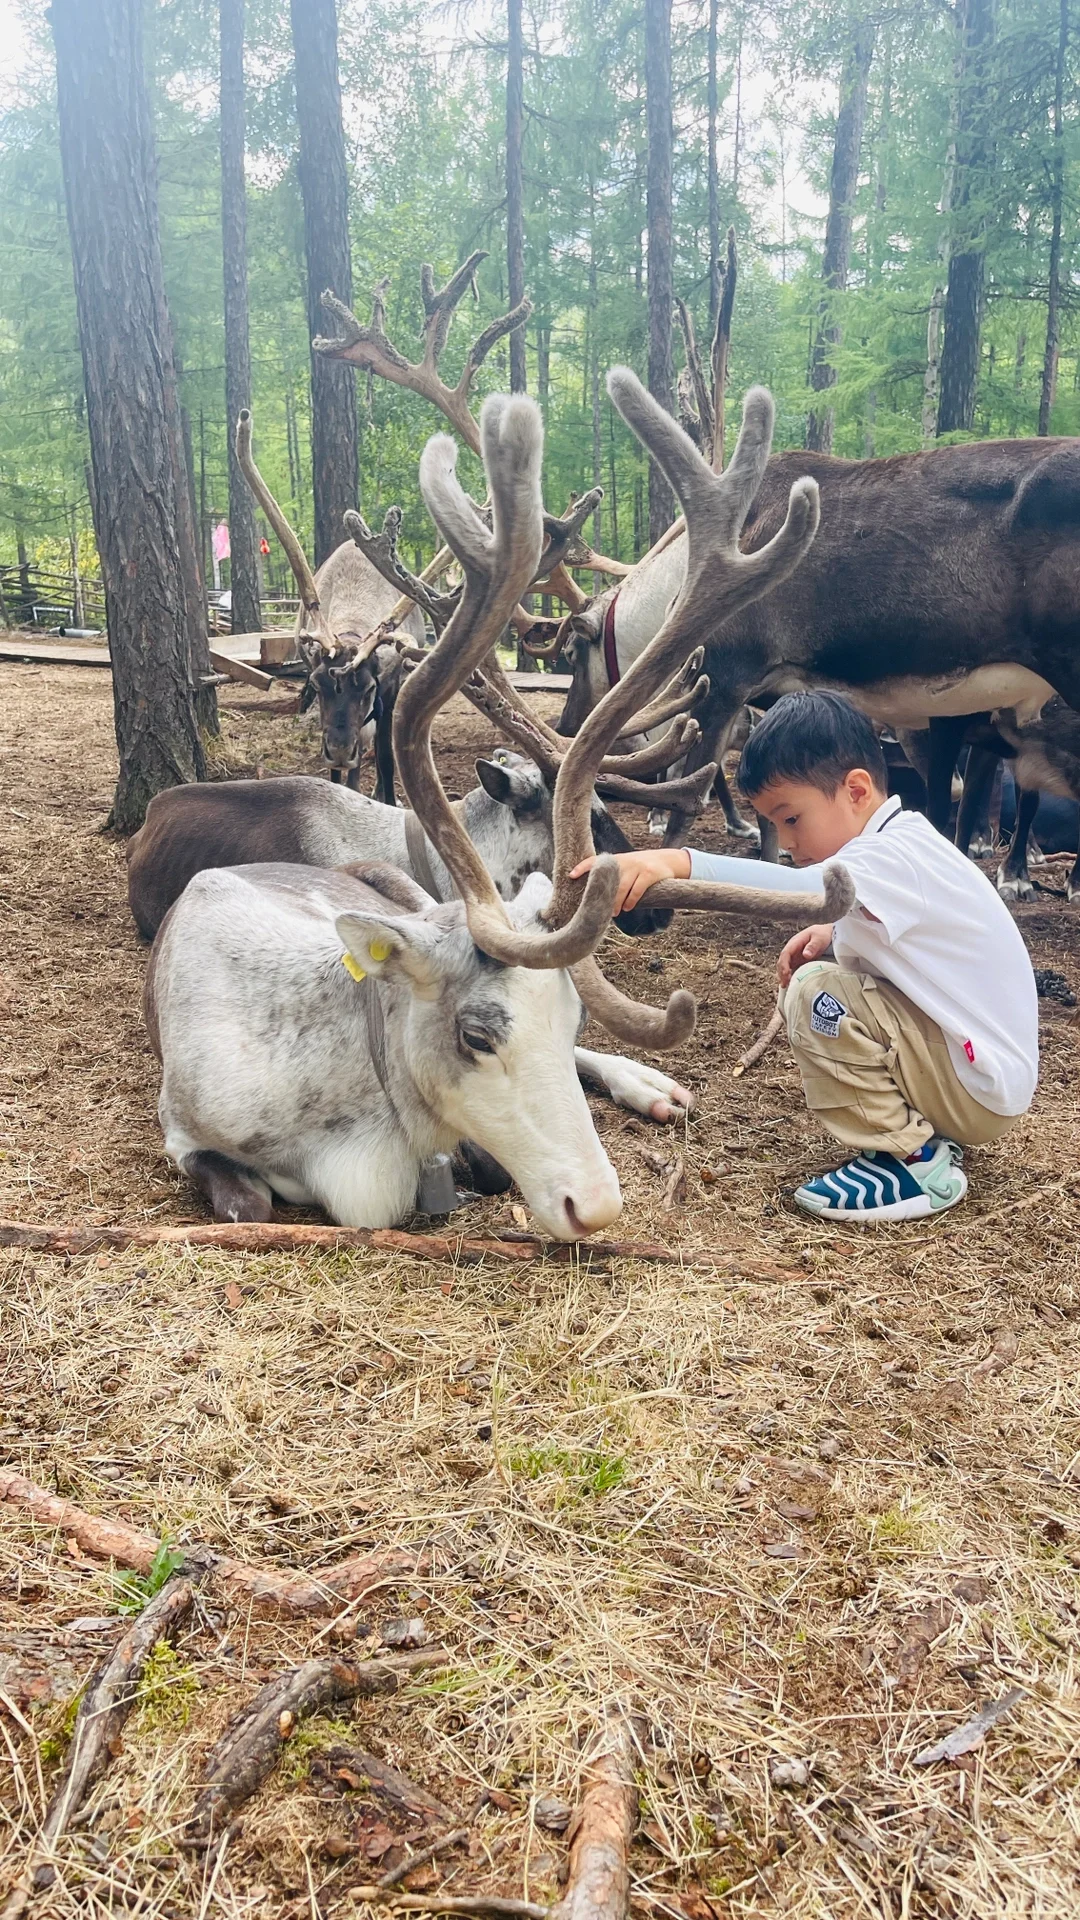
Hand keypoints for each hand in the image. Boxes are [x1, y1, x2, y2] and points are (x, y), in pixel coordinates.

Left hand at [570, 847, 691, 915]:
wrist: (667, 860)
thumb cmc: (641, 868)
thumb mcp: (626, 866)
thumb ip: (613, 875)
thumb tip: (596, 894)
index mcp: (616, 860)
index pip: (595, 861)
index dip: (582, 867)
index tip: (571, 875)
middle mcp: (625, 861)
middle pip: (608, 881)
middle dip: (603, 897)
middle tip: (599, 910)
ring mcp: (637, 867)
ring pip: (621, 888)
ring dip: (616, 903)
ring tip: (613, 912)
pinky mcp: (649, 874)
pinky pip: (636, 891)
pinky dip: (631, 901)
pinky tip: (628, 907)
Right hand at [777, 921, 833, 985]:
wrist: (827, 934)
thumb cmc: (822, 935)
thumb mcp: (819, 939)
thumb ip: (812, 946)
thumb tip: (805, 955)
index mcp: (795, 943)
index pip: (785, 954)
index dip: (784, 964)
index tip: (786, 974)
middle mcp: (792, 950)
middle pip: (782, 962)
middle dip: (782, 973)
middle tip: (785, 984)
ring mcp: (794, 956)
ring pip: (785, 966)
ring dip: (783, 976)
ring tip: (786, 986)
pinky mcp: (798, 961)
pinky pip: (791, 969)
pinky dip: (789, 976)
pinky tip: (791, 984)